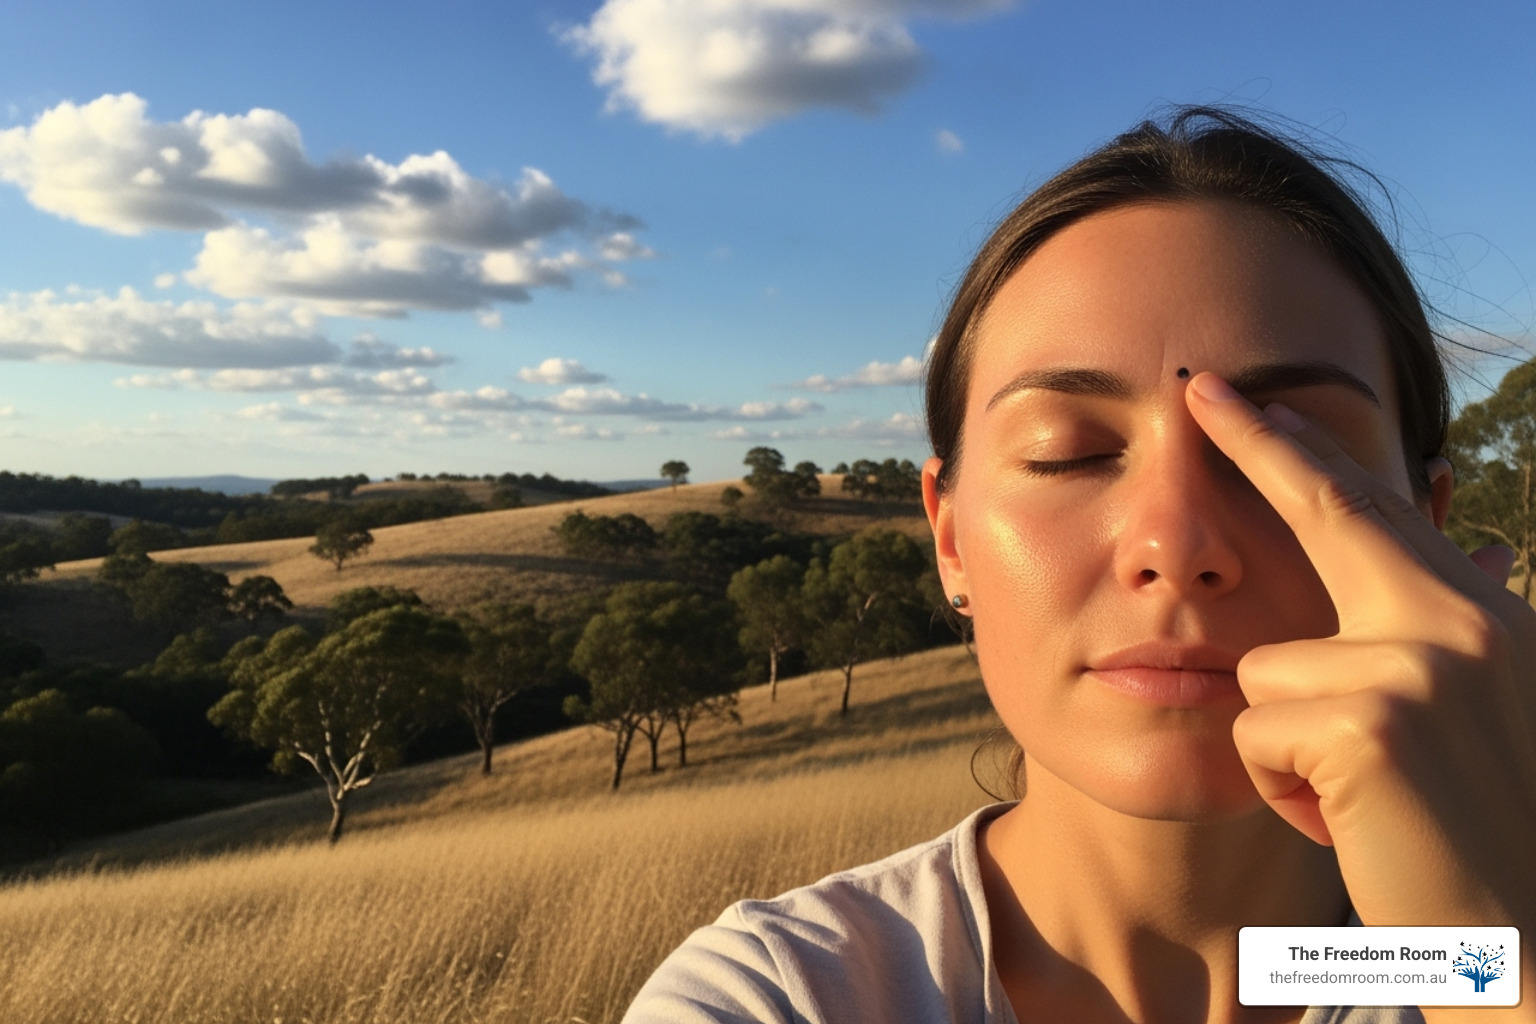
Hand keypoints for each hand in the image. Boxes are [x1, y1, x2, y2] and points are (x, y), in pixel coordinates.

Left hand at [1185, 372, 1535, 933]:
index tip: (1255, 399)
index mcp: (1482, 621)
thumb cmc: (1481, 840)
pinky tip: (1351, 825)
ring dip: (1285, 747)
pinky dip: (1281, 791)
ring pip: (1262, 671)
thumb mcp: (1472, 718)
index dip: (1312, 453)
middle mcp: (1459, 622)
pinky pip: (1253, 734)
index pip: (1382, 515)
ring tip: (1360, 801)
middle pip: (1330, 516)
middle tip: (1201, 384)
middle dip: (1260, 444)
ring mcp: (1416, 666)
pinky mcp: (1368, 724)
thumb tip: (1462, 553)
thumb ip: (1426, 642)